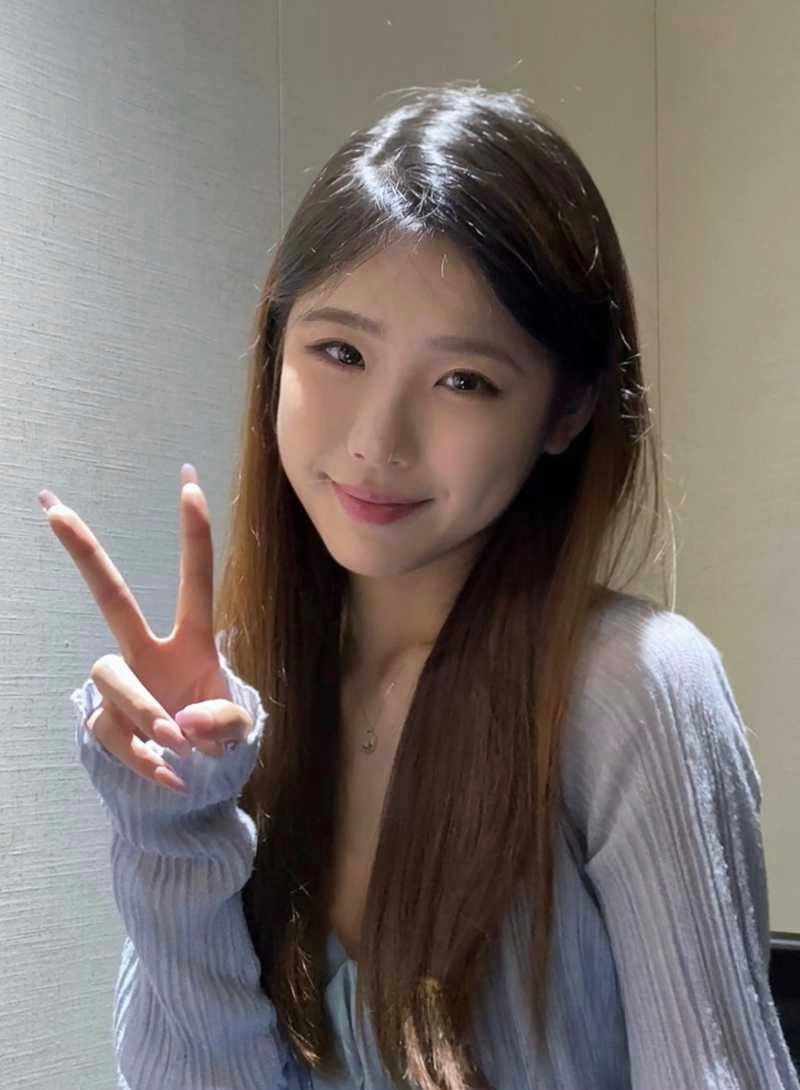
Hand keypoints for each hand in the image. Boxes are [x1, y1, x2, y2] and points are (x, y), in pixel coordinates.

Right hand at [40, 464, 252, 794]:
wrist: (194, 782)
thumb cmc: (218, 738)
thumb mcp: (239, 729)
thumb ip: (223, 721)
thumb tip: (180, 725)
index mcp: (192, 641)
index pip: (195, 580)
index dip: (194, 534)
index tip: (189, 482)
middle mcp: (149, 653)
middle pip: (112, 598)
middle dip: (85, 553)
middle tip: (56, 510)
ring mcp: (123, 686)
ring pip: (112, 676)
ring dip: (143, 708)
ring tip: (176, 742)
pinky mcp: (104, 723)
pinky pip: (113, 732)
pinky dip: (143, 757)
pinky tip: (172, 776)